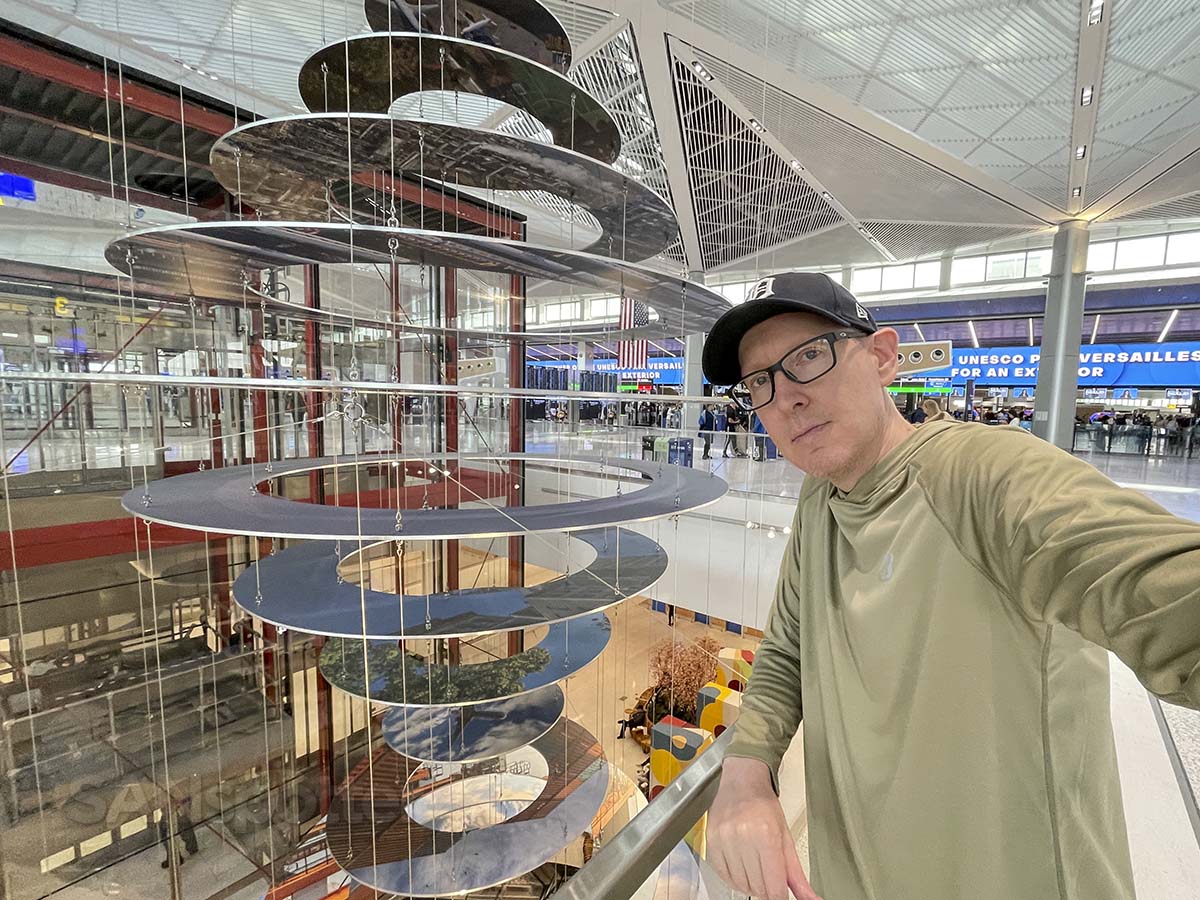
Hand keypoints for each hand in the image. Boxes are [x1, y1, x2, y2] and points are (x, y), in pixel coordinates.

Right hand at [706, 757, 819, 899]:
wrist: (741, 782)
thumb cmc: (764, 806)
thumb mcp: (786, 838)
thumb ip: (797, 875)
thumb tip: (811, 899)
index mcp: (767, 836)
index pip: (774, 887)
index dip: (779, 896)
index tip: (780, 893)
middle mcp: (744, 837)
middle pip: (757, 888)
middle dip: (766, 889)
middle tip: (769, 876)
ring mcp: (725, 840)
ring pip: (740, 884)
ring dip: (751, 884)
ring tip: (756, 867)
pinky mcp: (711, 842)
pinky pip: (723, 875)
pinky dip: (734, 879)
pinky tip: (742, 868)